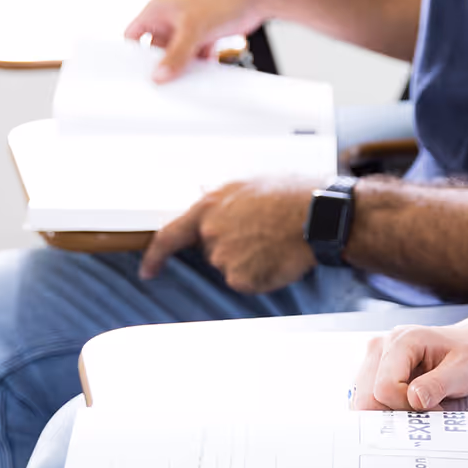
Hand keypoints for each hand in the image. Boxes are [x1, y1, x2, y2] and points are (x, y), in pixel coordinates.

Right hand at [125, 0, 267, 80]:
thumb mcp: (193, 29)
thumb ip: (176, 55)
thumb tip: (159, 76)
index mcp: (159, 7)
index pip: (134, 34)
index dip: (133, 53)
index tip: (138, 73)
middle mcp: (172, 14)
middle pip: (158, 46)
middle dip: (162, 63)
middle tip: (165, 82)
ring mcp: (190, 22)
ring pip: (179, 51)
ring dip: (183, 64)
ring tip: (186, 81)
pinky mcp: (207, 30)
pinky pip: (197, 51)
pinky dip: (200, 62)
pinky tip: (205, 72)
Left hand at [139, 178, 314, 289]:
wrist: (319, 215)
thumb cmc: (293, 194)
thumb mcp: (249, 185)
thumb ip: (224, 202)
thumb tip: (216, 209)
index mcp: (209, 207)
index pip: (168, 237)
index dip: (155, 256)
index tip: (149, 270)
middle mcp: (211, 233)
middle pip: (212, 252)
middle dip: (233, 247)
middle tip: (263, 235)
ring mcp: (224, 258)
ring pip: (232, 268)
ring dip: (251, 260)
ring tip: (276, 240)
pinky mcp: (241, 278)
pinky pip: (248, 282)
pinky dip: (262, 274)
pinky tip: (279, 256)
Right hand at [352, 317, 467, 411]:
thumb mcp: (462, 371)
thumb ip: (437, 385)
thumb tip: (413, 401)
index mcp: (402, 340)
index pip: (384, 388)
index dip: (406, 407)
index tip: (433, 408)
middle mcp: (381, 345)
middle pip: (367, 397)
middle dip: (394, 413)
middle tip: (425, 411)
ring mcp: (376, 357)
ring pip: (364, 401)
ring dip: (390, 412)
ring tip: (418, 405)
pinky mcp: (375, 370)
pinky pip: (369, 399)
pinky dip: (387, 409)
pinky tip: (408, 405)